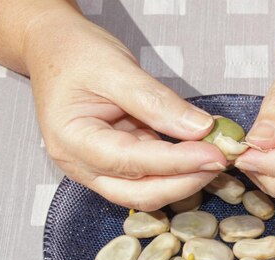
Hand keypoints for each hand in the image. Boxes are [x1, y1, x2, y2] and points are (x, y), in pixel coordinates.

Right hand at [25, 10, 225, 210]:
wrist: (54, 49)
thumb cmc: (76, 54)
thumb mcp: (117, 68)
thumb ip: (157, 102)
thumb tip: (201, 129)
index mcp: (72, 140)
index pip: (132, 162)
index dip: (178, 162)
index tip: (216, 154)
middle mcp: (80, 165)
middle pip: (138, 194)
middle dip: (183, 183)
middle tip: (220, 161)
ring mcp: (95, 169)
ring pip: (144, 193)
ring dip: (181, 181)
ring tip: (214, 159)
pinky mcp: (112, 165)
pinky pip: (146, 179)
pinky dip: (174, 171)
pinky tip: (198, 156)